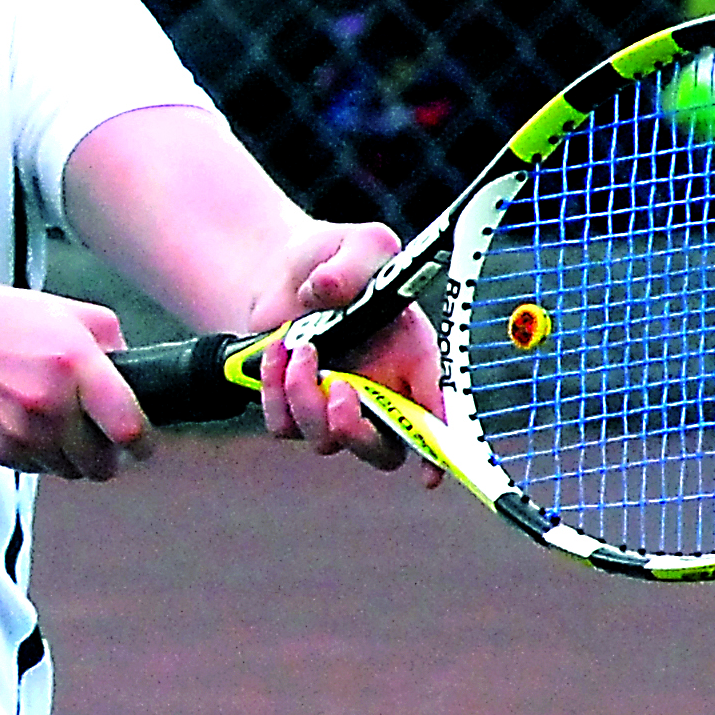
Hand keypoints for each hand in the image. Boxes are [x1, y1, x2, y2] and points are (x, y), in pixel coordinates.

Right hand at [0, 284, 151, 480]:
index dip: (143, 442)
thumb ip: (114, 343)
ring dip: (73, 456)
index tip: (143, 442)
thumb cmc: (1, 322)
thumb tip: (137, 381)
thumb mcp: (70, 313)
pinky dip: (41, 455)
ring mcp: (25, 430)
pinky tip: (30, 423)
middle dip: (107, 453)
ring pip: (71, 471)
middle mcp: (52, 401)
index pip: (128, 428)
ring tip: (58, 422)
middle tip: (100, 435)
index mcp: (76, 362)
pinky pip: (39, 470)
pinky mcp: (1, 450)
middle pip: (102, 463)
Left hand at [249, 221, 446, 486]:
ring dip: (305, 397)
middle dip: (359, 433)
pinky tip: (275, 352)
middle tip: (339, 389)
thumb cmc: (335, 259)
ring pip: (326, 441)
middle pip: (383, 451)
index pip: (437, 414)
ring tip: (299, 346)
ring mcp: (336, 407)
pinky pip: (284, 426)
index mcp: (414, 359)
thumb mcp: (358, 243)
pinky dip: (274, 392)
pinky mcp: (295, 410)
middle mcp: (381, 392)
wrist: (282, 271)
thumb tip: (325, 291)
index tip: (431, 471)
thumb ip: (355, 260)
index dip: (440, 448)